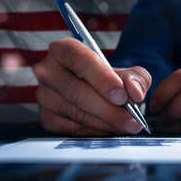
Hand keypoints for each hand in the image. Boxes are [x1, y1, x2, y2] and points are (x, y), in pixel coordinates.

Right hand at [33, 38, 151, 135]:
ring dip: (106, 123)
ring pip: (77, 113)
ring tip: (127, 126)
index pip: (81, 62)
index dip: (103, 79)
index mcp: (64, 50)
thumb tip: (134, 93)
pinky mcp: (46, 118)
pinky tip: (110, 129)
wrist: (91, 90)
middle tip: (131, 119)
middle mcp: (48, 71)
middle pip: (78, 92)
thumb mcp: (125, 71)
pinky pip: (73, 128)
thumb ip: (135, 78)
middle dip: (109, 109)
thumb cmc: (107, 77)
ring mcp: (45, 96)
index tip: (122, 96)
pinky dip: (96, 131)